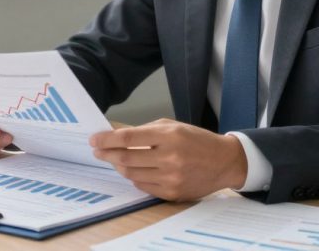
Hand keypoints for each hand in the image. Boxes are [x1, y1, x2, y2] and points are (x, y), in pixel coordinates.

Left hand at [90, 118, 247, 200]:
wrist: (224, 161)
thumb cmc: (197, 140)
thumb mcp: (173, 126)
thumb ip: (145, 131)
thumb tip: (116, 135)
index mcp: (169, 136)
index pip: (128, 138)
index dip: (107, 139)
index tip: (94, 140)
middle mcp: (170, 158)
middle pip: (126, 158)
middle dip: (107, 154)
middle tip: (98, 150)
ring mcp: (171, 178)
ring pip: (132, 174)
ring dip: (119, 166)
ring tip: (115, 159)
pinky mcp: (173, 193)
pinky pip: (143, 186)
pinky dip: (134, 178)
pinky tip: (133, 170)